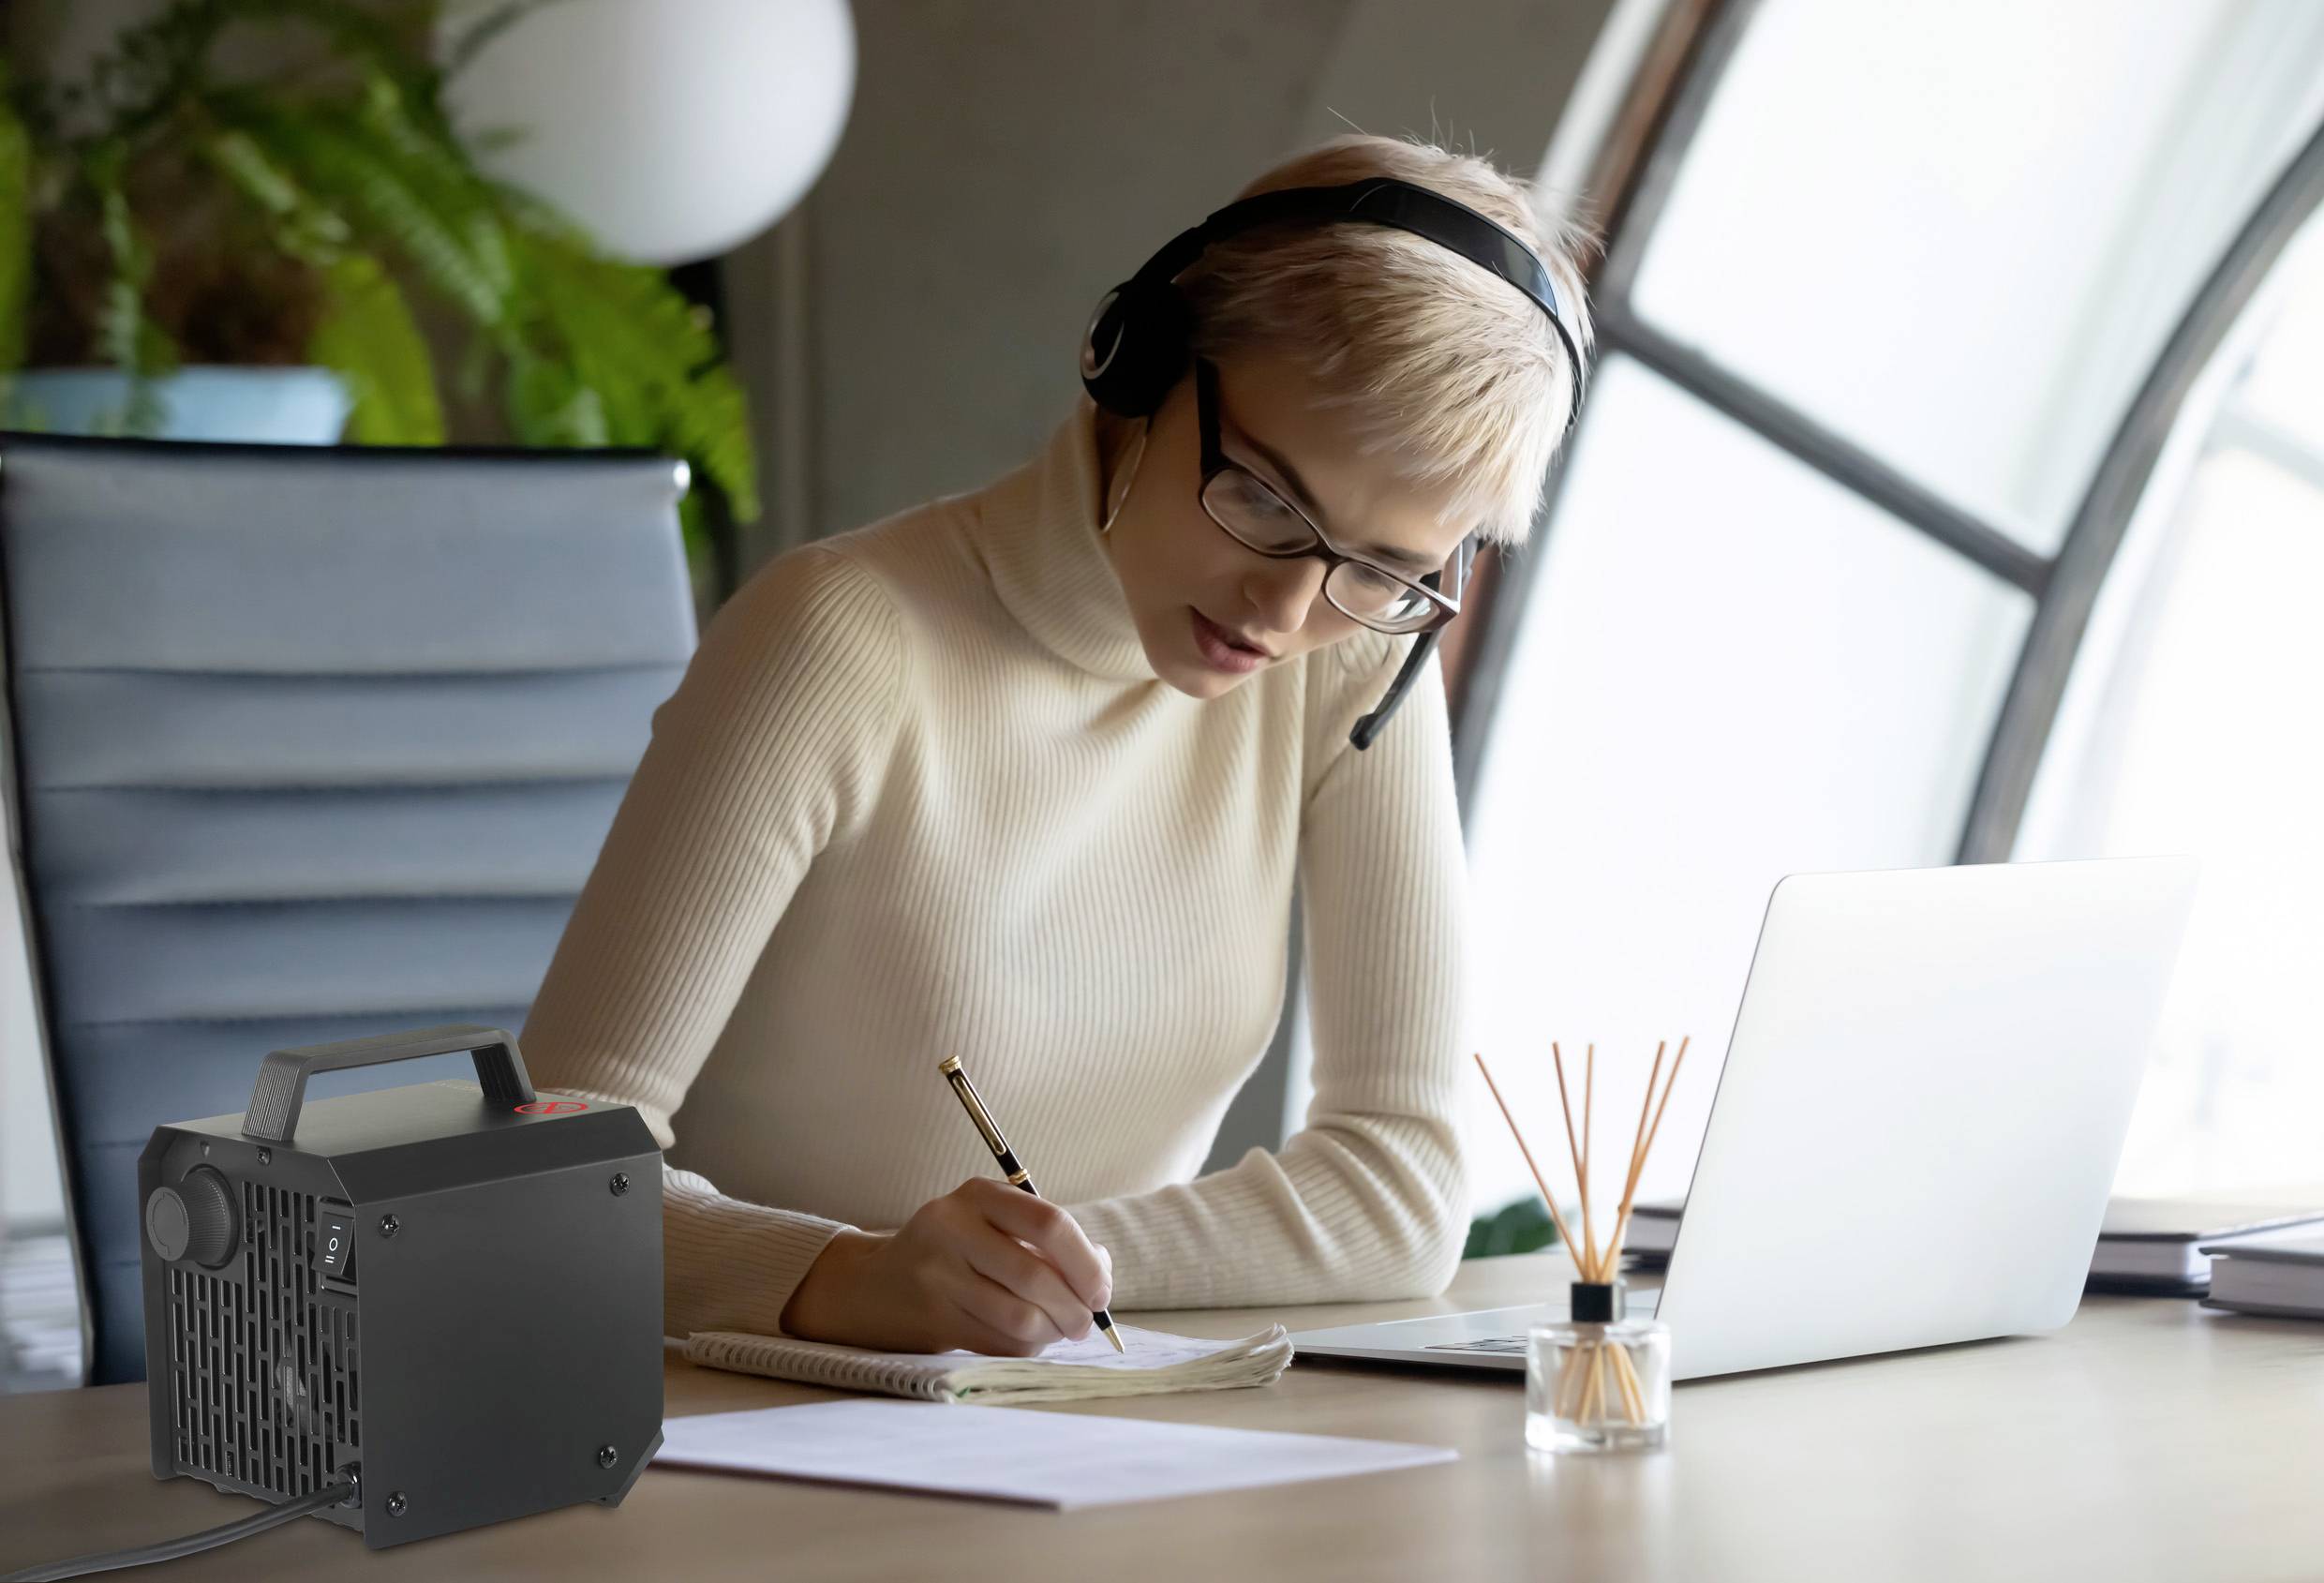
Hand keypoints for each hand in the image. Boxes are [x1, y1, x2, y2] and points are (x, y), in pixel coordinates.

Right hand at [780, 1178, 1113, 1355]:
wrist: (876, 1285)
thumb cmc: (956, 1251)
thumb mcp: (993, 1225)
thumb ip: (1048, 1239)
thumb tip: (1103, 1271)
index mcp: (979, 1194)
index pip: (1049, 1224)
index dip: (1086, 1263)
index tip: (1101, 1291)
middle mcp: (953, 1228)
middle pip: (1036, 1275)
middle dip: (1075, 1308)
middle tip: (1086, 1323)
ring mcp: (937, 1274)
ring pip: (1019, 1317)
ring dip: (1053, 1333)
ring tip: (1062, 1331)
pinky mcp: (932, 1317)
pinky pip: (999, 1343)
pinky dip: (1027, 1348)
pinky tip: (1030, 1340)